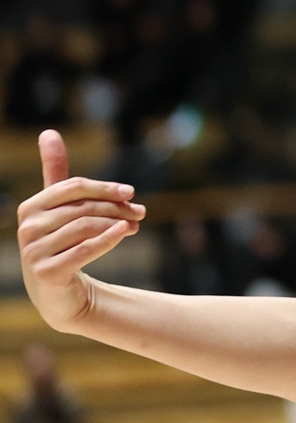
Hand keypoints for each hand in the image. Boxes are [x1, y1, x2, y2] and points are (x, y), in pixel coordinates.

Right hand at [15, 130, 141, 331]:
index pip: (73, 187)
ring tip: (135, 227)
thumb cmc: (62, 239)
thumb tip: (48, 132)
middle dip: (118, 208)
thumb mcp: (60, 206)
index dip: (105, 187)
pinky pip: (84, 250)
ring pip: (86, 227)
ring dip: (118, 224)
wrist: (58, 290)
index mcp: (30, 207)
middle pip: (84, 207)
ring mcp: (33, 252)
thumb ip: (56, 171)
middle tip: (141, 212)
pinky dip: (108, 239)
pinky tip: (125, 233)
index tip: (131, 192)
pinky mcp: (46, 273)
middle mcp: (26, 228)